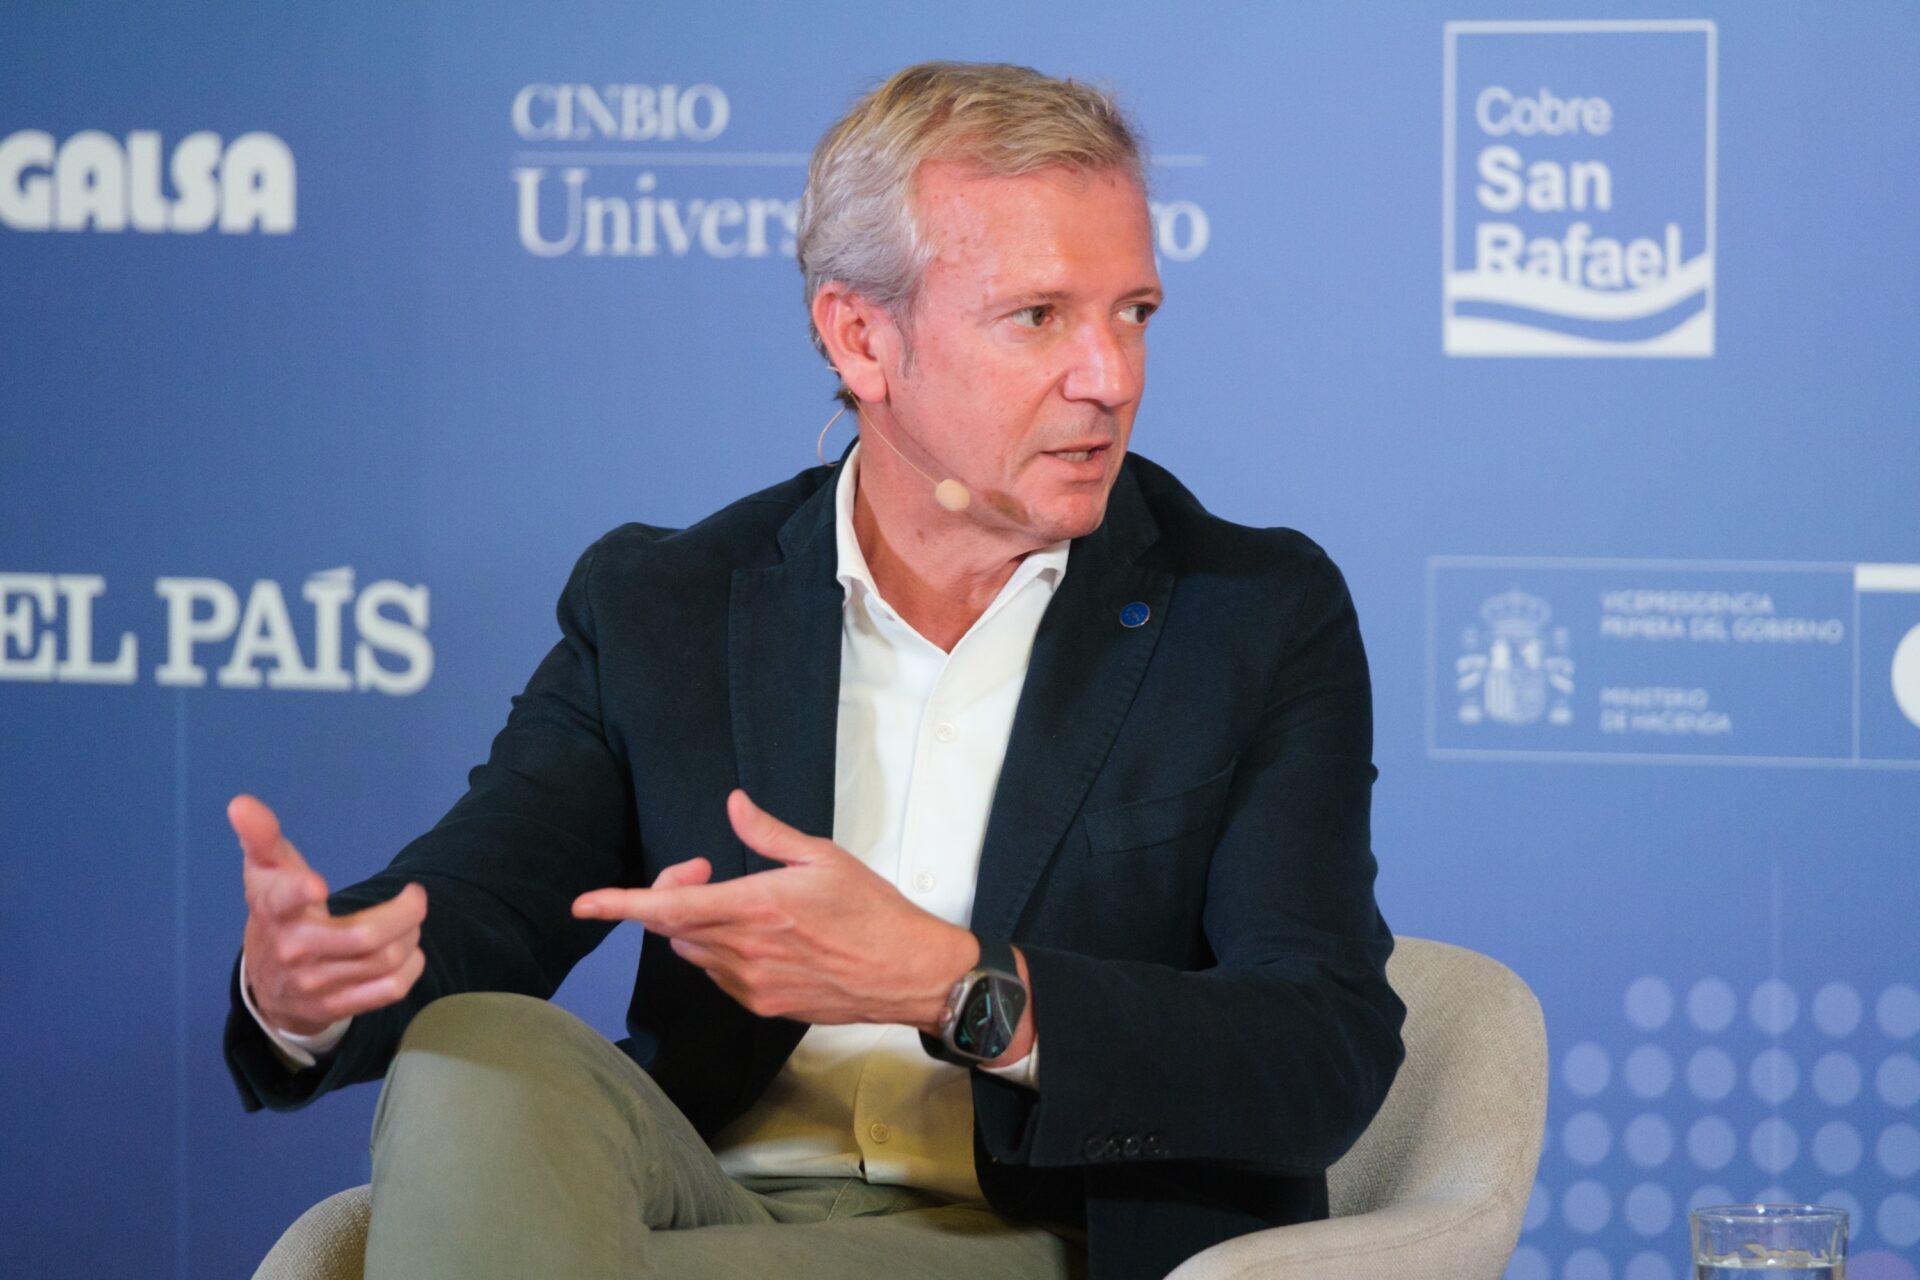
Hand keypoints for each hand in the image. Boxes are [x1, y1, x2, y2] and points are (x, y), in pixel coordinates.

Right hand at [232, 794, 427, 1036]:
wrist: (267, 983)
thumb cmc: (276, 911)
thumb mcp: (265, 872)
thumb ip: (261, 837)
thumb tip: (240, 804)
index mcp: (274, 910)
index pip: (281, 901)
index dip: (297, 893)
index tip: (317, 886)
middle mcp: (293, 950)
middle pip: (363, 936)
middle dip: (404, 912)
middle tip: (414, 896)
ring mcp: (315, 984)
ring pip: (383, 960)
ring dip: (410, 934)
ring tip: (409, 920)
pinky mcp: (336, 1007)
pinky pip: (389, 990)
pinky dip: (412, 966)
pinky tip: (409, 950)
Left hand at [572, 789, 974, 1029]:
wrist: (907, 972)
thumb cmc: (873, 911)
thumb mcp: (824, 857)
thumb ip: (768, 834)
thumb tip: (733, 804)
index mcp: (755, 905)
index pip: (668, 906)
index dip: (619, 904)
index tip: (584, 904)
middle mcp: (745, 950)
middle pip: (672, 927)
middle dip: (670, 895)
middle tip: (703, 866)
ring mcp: (751, 983)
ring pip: (692, 952)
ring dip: (695, 924)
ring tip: (737, 902)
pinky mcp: (763, 1004)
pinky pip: (718, 976)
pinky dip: (719, 952)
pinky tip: (755, 936)